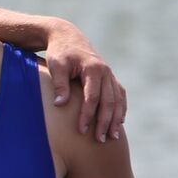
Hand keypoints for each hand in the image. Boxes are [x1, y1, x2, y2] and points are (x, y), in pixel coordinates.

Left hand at [43, 22, 126, 142]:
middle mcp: (106, 72)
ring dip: (115, 119)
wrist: (68, 36)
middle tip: (100, 140)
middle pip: (109, 102)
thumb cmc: (59, 52)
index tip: (82, 130)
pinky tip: (120, 122)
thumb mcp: (56, 65)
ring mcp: (109, 75)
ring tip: (112, 136)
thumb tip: (60, 104)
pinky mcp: (109, 77)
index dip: (88, 115)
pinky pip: (120, 94)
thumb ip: (59, 84)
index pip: (92, 97)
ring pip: (117, 100)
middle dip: (105, 122)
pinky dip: (121, 108)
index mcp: (93, 69)